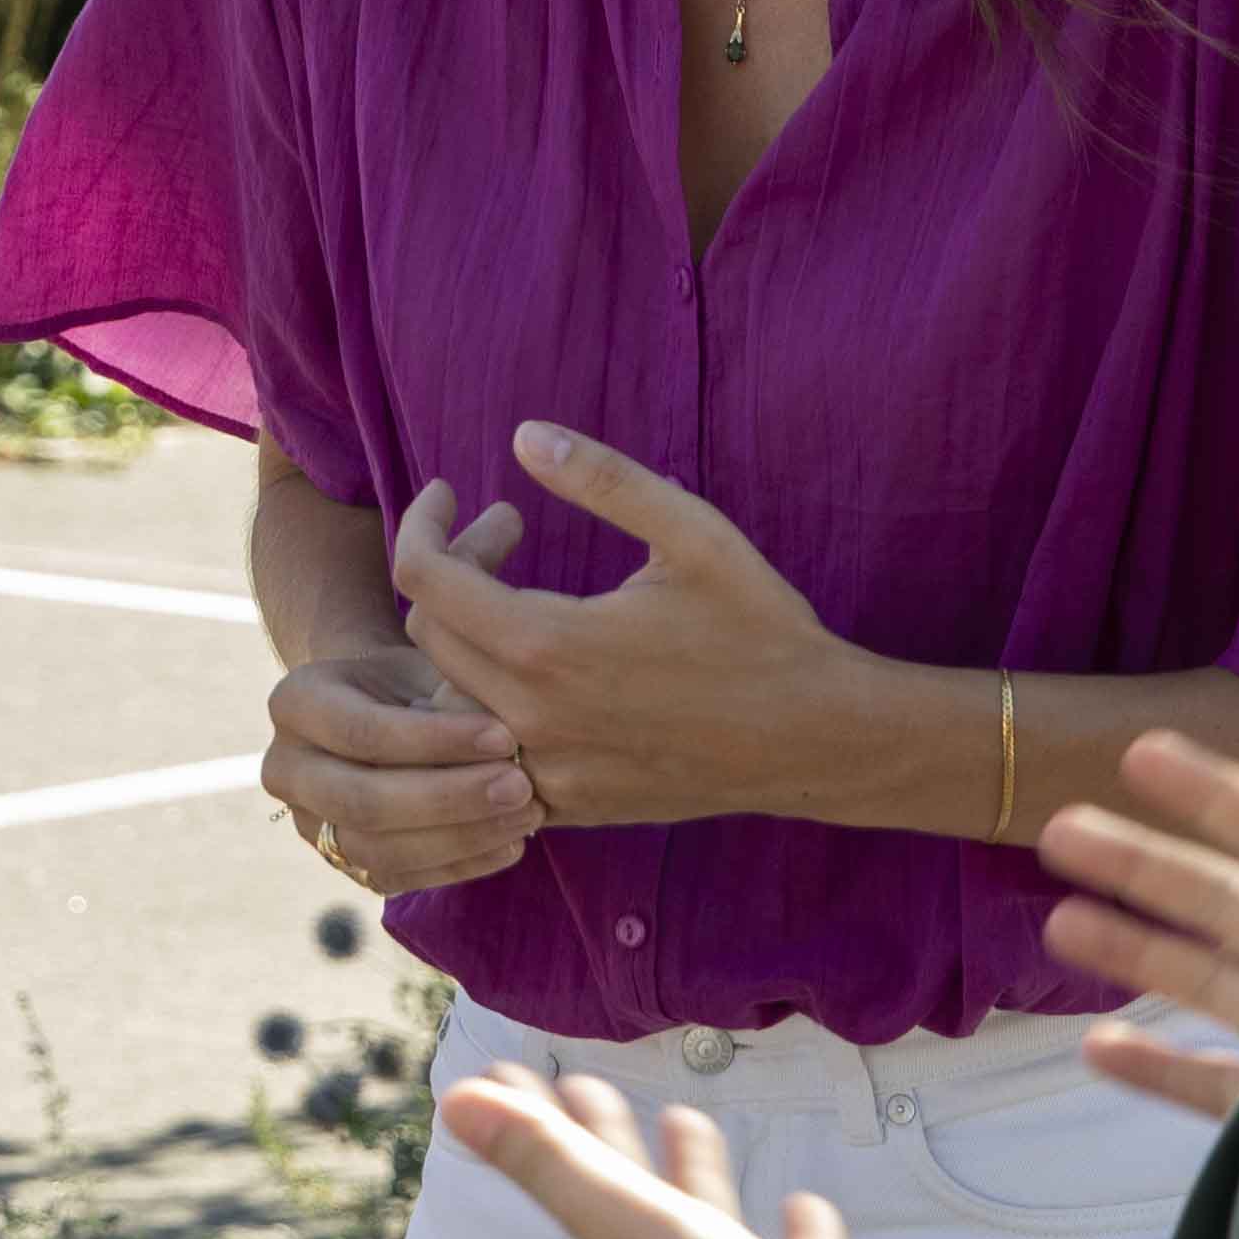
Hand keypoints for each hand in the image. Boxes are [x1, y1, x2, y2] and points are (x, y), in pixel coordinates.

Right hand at [265, 640, 542, 890]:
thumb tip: (501, 737)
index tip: (505, 737)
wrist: (379, 712)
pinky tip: (509, 844)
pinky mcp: (342, 864)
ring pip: (377, 850)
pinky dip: (458, 866)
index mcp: (295, 703)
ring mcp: (308, 824)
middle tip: (520, 786)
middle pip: (362, 801)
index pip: (362, 732)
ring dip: (459, 839)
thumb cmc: (410, 682)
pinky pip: (397, 878)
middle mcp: (285, 769)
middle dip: (449, 798)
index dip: (435, 741)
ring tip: (525, 815)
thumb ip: (451, 692)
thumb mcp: (424, 666)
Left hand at [386, 426, 861, 826]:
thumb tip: (524, 434)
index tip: (448, 491)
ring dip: (467, 638)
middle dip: (455, 568)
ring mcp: (547, 772)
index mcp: (547, 646)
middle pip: (429, 632)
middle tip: (508, 533)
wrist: (816, 739)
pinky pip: (485, 756)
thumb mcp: (693, 533)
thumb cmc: (760, 629)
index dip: (422, 522)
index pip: (421, 578)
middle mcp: (530, 718)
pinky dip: (491, 703)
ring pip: (448, 698)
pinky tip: (540, 664)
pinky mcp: (569, 805)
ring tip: (520, 596)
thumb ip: (604, 478)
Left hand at [435, 1063, 942, 1238]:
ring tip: (683, 1119)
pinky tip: (803, 1202)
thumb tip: (452, 1102)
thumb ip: (550, 1164)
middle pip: (630, 1192)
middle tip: (582, 1083)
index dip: (534, 1121)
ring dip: (695, 1172)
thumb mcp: (633, 1227)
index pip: (569, 1171)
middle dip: (605, 1137)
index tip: (504, 1071)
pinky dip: (801, 1232)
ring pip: (710, 1219)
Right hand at [1038, 730, 1238, 1120]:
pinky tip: (1097, 1049)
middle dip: (1139, 861)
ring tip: (1055, 922)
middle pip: (1223, 897)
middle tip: (1058, 828)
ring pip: (1210, 983)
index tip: (1140, 752)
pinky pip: (1219, 1090)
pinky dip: (1160, 1070)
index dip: (1207, 789)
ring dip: (1133, 951)